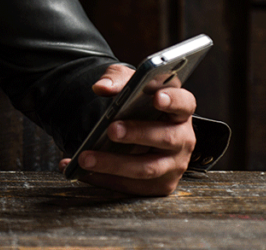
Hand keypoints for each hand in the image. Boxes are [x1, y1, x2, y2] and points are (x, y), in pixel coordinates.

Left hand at [58, 64, 196, 195]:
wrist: (130, 125)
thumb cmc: (134, 102)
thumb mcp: (126, 82)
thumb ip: (115, 79)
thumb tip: (101, 87)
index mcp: (179, 109)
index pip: (184, 103)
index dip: (173, 100)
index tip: (157, 98)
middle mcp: (182, 138)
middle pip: (165, 137)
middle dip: (137, 134)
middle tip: (111, 129)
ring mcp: (174, 164)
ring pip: (146, 168)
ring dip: (113, 164)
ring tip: (85, 158)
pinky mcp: (160, 184)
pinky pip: (133, 186)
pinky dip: (104, 179)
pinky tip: (81, 172)